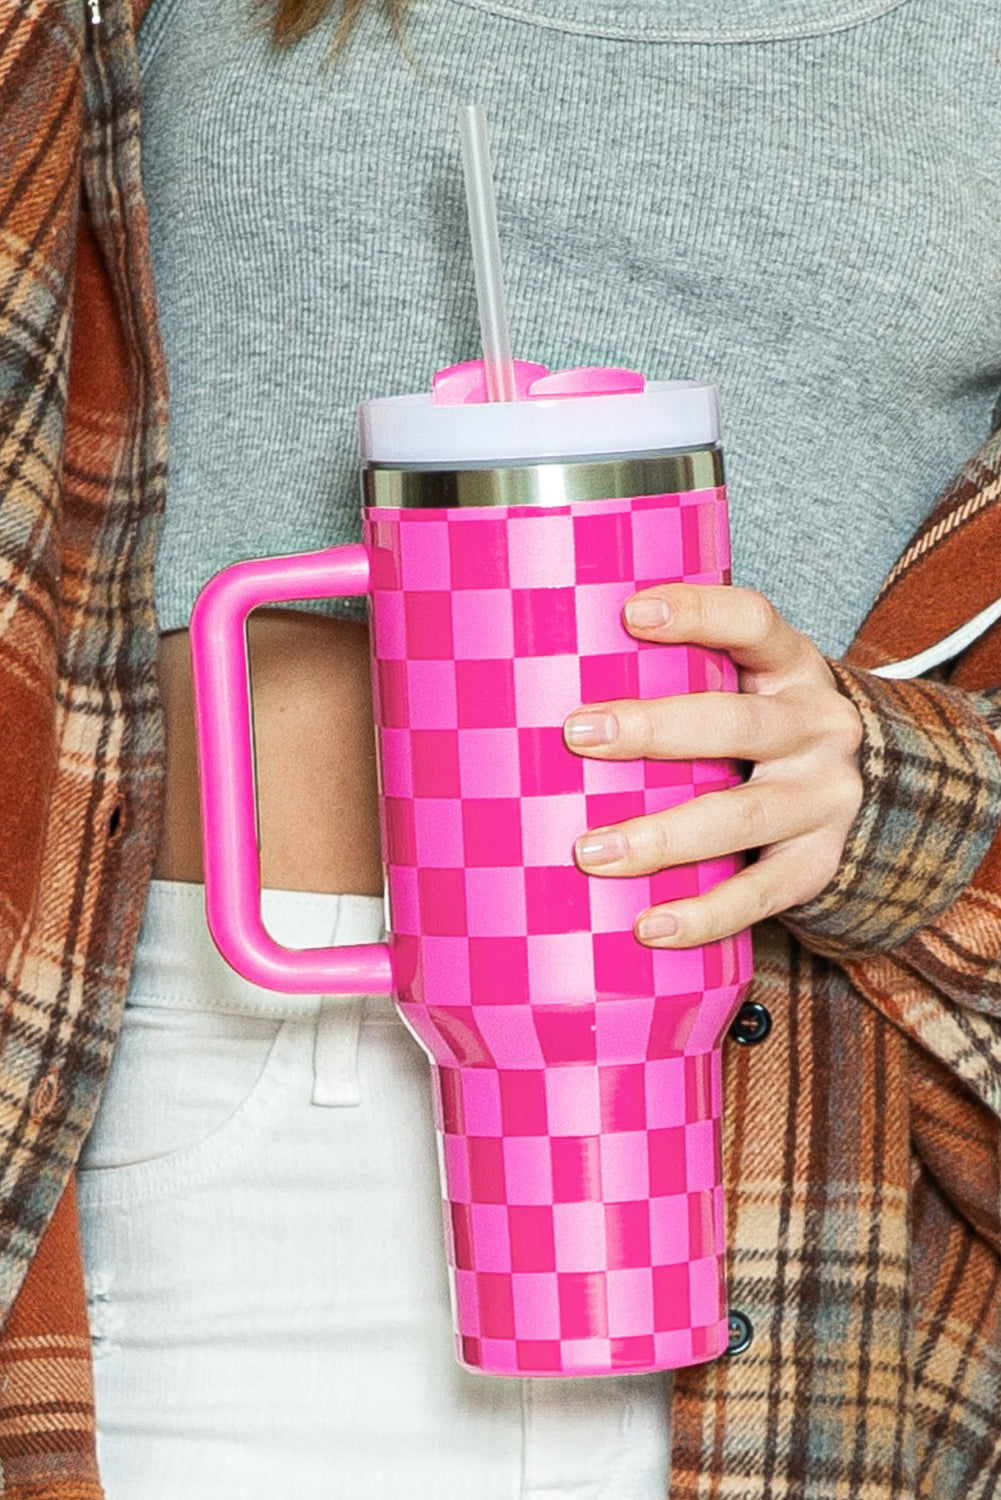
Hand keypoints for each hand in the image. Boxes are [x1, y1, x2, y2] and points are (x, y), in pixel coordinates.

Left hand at [563, 584, 863, 947]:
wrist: (858, 794)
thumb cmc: (759, 731)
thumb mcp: (744, 686)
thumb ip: (679, 677)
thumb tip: (540, 677)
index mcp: (791, 667)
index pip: (752, 623)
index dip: (698, 613)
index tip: (630, 612)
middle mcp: (819, 727)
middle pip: (738, 725)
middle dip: (655, 730)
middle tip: (577, 735)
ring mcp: (825, 799)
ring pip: (742, 817)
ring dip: (661, 836)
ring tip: (590, 852)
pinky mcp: (818, 864)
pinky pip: (761, 893)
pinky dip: (703, 914)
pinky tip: (649, 926)